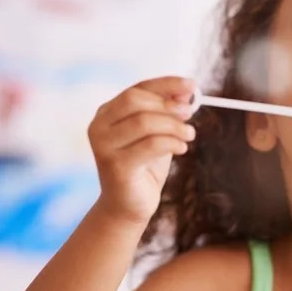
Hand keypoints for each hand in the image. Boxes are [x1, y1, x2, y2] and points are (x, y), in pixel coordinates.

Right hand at [87, 76, 196, 224]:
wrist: (129, 206)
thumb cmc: (144, 167)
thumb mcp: (158, 134)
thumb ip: (167, 113)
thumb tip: (186, 92)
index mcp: (107, 113)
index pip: (137, 89)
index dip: (166, 84)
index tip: (192, 85)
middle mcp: (99, 126)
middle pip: (135, 101)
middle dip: (168, 105)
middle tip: (190, 114)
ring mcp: (104, 146)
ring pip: (144, 122)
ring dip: (174, 126)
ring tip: (189, 135)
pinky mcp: (115, 165)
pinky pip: (150, 145)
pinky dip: (172, 143)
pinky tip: (182, 149)